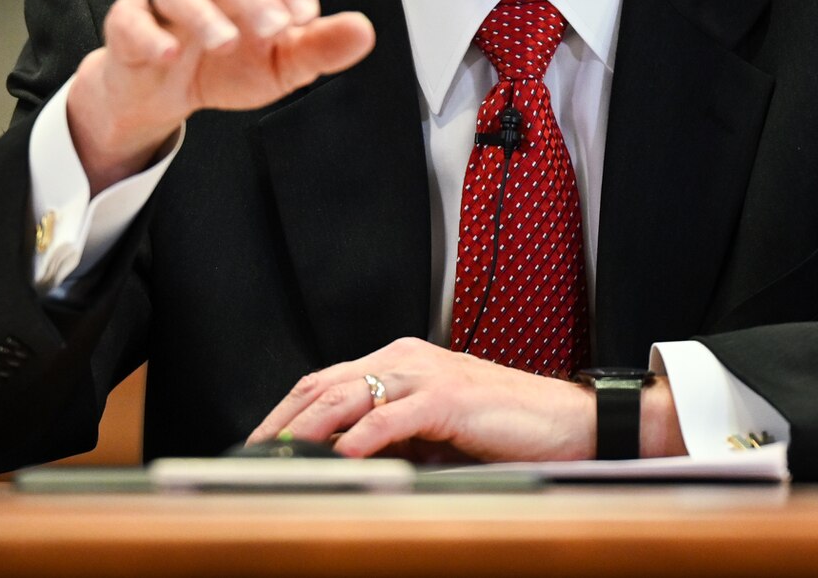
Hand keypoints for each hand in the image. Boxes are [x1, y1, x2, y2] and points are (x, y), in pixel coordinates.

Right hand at [67, 0, 374, 193]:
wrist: (166, 91)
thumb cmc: (229, 63)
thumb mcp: (281, 63)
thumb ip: (321, 46)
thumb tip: (365, 31)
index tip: (307, 17)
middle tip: (276, 29)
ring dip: (203, 14)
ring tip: (225, 43)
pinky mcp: (126, 19)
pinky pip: (131, 18)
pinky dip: (149, 35)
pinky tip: (168, 54)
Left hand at [249, 337, 595, 463]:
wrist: (565, 421)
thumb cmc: (504, 428)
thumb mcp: (433, 432)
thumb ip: (390, 436)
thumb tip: (339, 459)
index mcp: (400, 361)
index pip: (326, 381)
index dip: (286, 410)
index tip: (258, 443)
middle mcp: (407, 358)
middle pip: (325, 383)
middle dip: (283, 419)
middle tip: (252, 452)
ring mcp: (428, 374)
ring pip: (350, 394)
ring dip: (308, 427)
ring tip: (280, 454)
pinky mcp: (451, 398)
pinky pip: (394, 416)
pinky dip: (362, 437)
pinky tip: (341, 456)